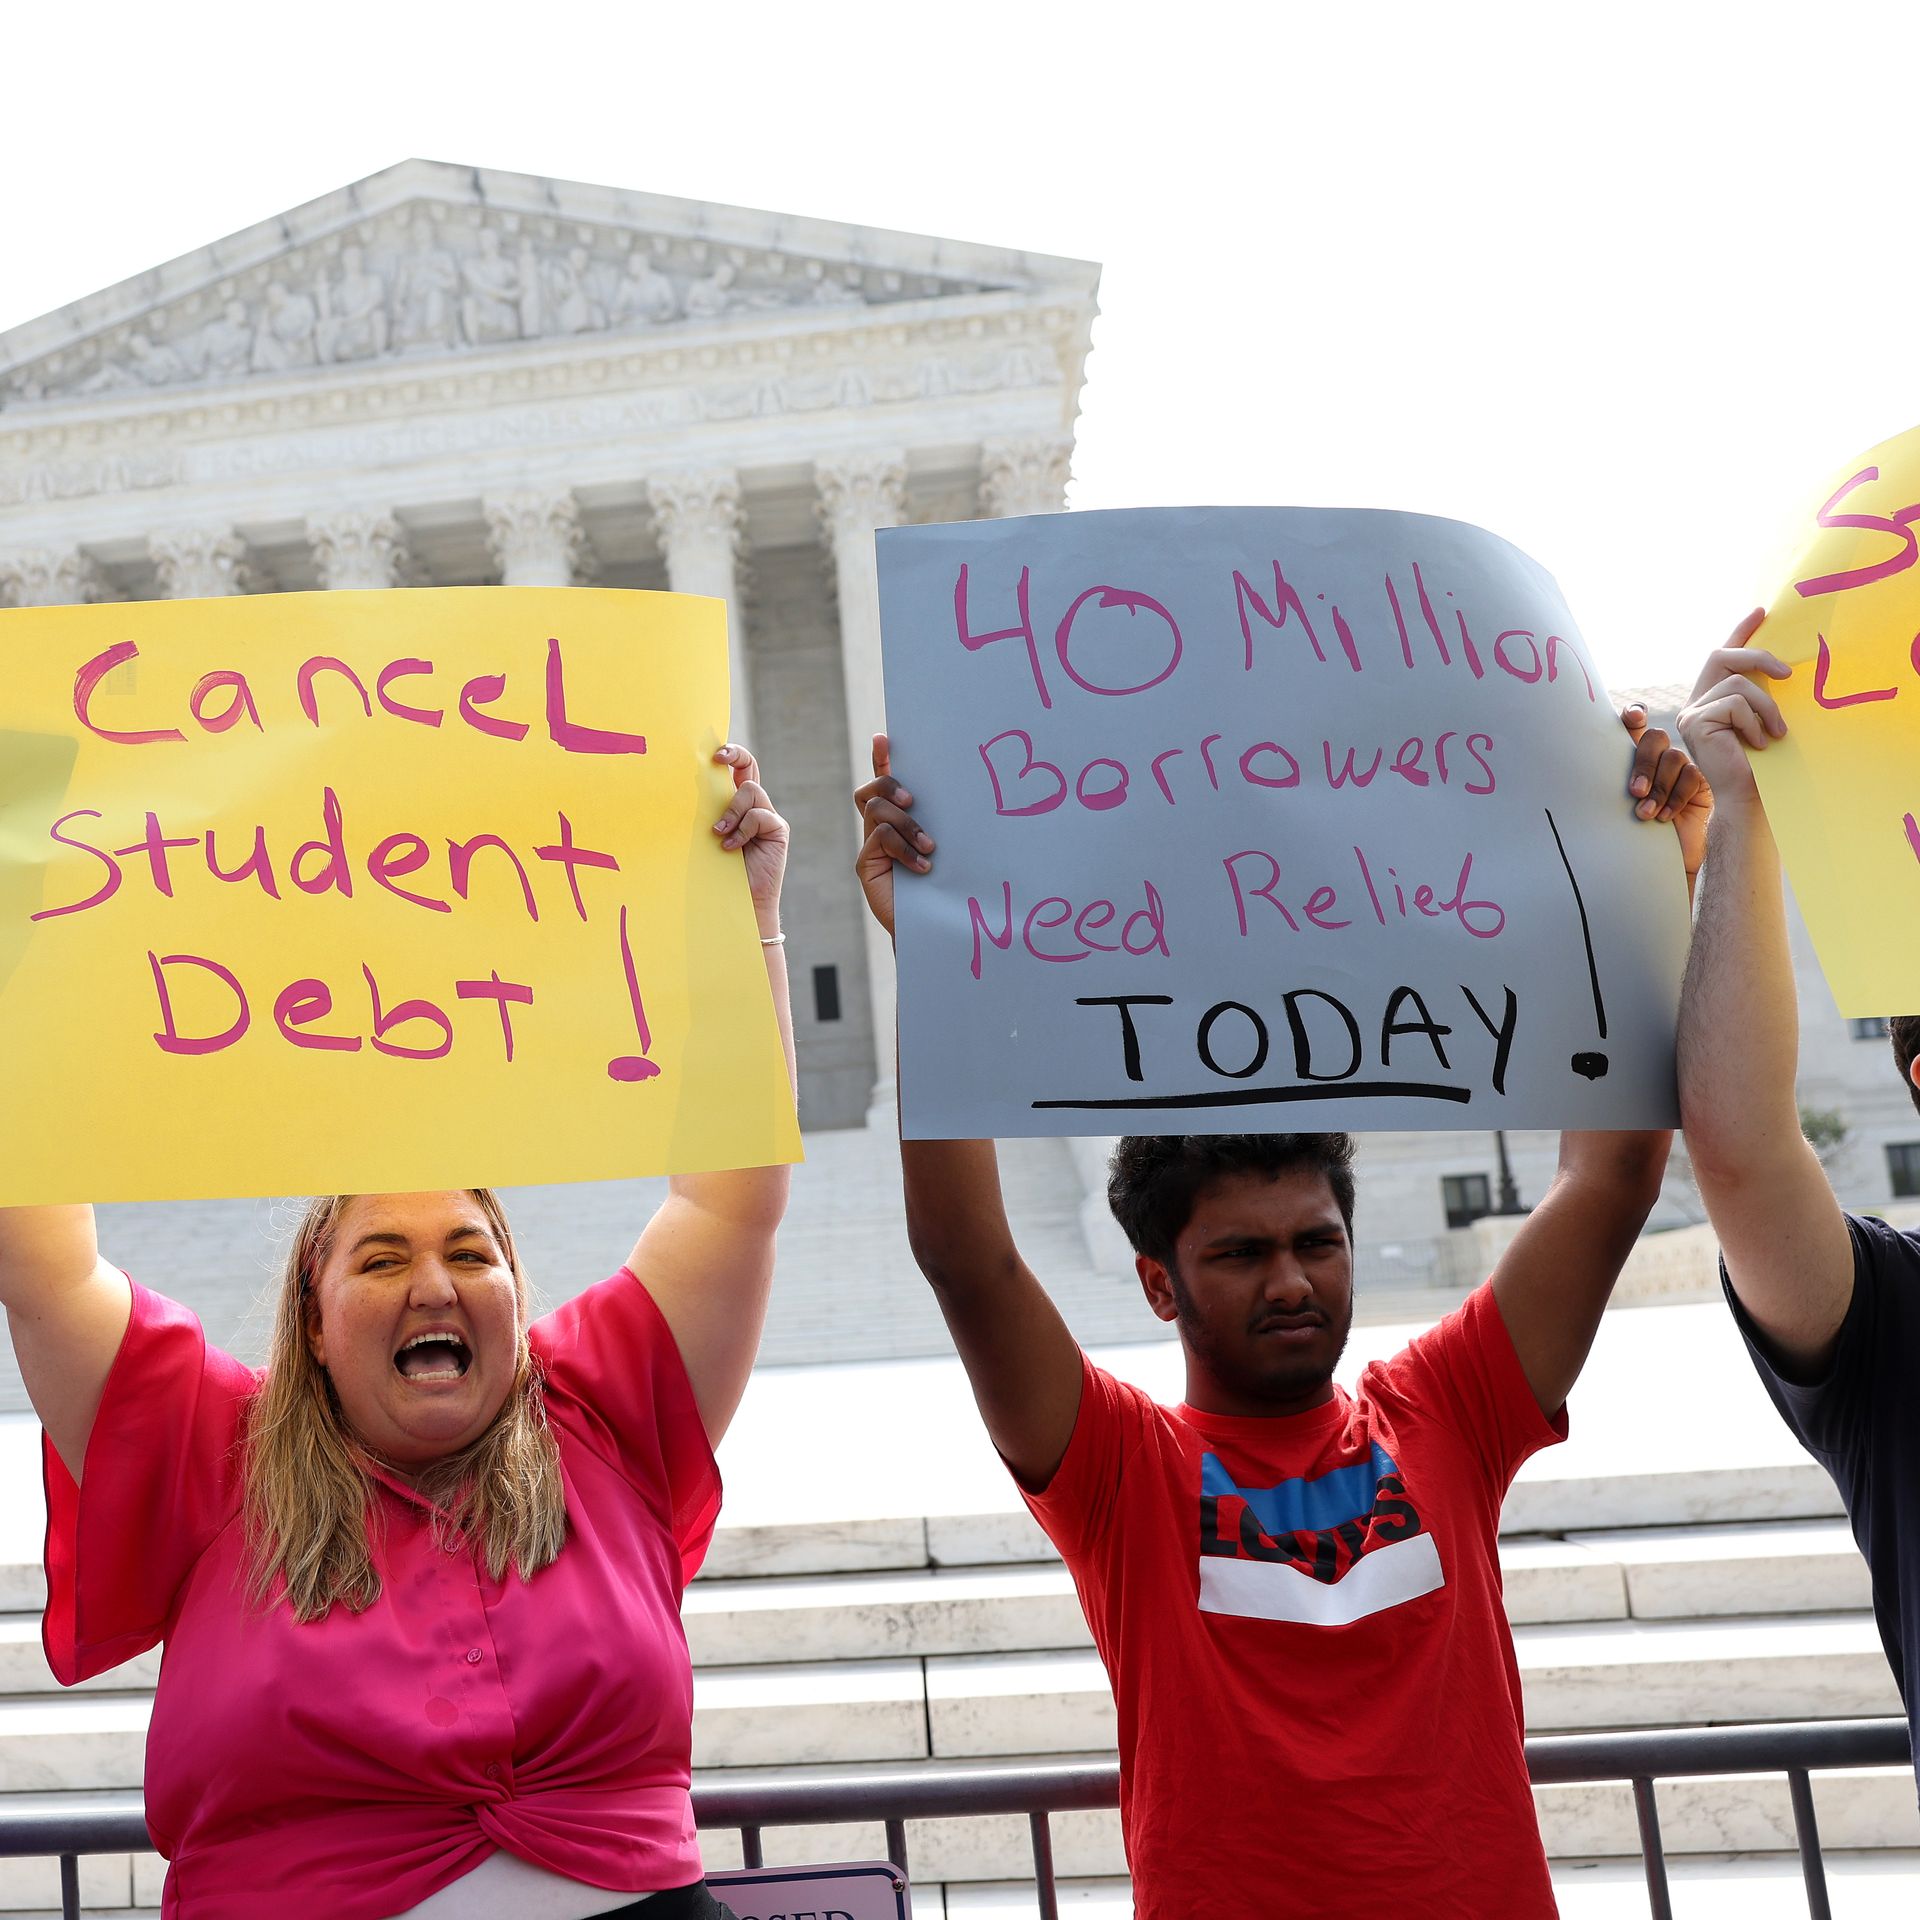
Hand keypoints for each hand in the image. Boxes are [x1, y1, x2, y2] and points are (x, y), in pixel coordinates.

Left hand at [712, 744, 787, 930]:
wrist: (741, 901)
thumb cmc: (719, 871)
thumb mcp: (710, 837)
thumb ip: (709, 815)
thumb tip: (689, 790)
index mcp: (737, 805)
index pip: (738, 769)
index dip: (730, 755)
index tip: (713, 754)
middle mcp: (755, 806)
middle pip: (750, 767)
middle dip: (735, 755)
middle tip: (718, 758)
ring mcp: (768, 817)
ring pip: (751, 791)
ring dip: (732, 811)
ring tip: (720, 834)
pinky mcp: (778, 831)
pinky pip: (760, 816)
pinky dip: (743, 830)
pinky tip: (732, 848)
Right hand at [854, 732, 934, 939]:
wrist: (934, 925)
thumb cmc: (945, 885)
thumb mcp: (944, 845)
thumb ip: (937, 821)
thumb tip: (961, 788)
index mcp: (900, 820)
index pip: (885, 782)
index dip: (881, 758)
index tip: (883, 738)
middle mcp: (881, 829)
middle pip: (872, 790)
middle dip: (890, 785)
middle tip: (913, 801)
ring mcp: (871, 846)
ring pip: (877, 810)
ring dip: (906, 824)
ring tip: (929, 847)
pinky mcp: (865, 865)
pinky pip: (879, 838)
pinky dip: (904, 848)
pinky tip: (923, 866)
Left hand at [1621, 704, 1711, 886]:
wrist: (1656, 868)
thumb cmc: (1628, 839)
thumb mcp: (1610, 809)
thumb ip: (1605, 782)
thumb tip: (1581, 757)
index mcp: (1630, 762)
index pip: (1634, 727)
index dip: (1634, 715)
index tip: (1633, 717)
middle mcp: (1656, 762)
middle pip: (1655, 738)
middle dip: (1644, 762)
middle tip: (1634, 792)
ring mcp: (1680, 772)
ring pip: (1674, 758)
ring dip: (1659, 787)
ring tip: (1645, 815)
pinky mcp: (1699, 786)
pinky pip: (1691, 777)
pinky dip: (1675, 797)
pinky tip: (1664, 818)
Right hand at [1676, 608, 1792, 805]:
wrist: (1747, 796)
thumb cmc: (1760, 763)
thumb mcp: (1763, 717)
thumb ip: (1761, 693)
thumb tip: (1784, 665)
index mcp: (1710, 700)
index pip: (1723, 656)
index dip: (1740, 632)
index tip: (1761, 611)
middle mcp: (1694, 703)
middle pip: (1721, 656)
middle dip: (1756, 657)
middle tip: (1786, 673)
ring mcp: (1690, 713)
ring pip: (1736, 683)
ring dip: (1766, 706)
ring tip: (1776, 732)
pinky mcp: (1694, 722)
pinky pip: (1734, 704)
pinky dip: (1754, 722)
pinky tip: (1758, 743)